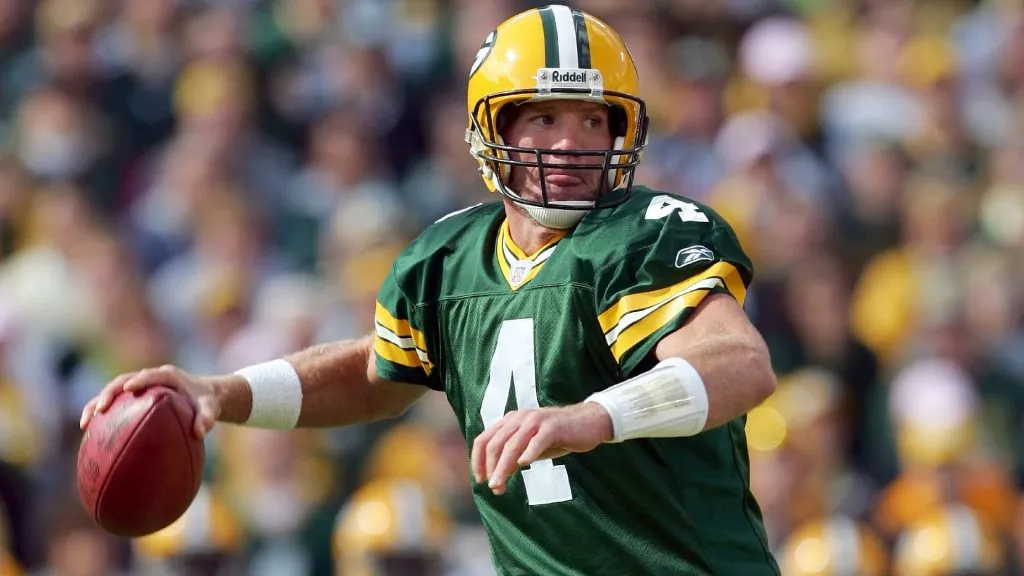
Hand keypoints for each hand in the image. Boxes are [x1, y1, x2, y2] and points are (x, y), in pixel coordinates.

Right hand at [79, 365, 220, 439]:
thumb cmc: (205, 401)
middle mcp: (150, 378)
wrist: (202, 395)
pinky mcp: (132, 397)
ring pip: (113, 391)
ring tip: (85, 423)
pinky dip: (101, 414)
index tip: (128, 390)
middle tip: (99, 410)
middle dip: (109, 393)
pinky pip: (114, 403)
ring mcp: (139, 386)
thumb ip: (207, 417)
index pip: (152, 375)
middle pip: (124, 380)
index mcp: (168, 376)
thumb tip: (200, 432)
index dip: (140, 380)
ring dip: (97, 403)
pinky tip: (90, 433)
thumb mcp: (211, 408)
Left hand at [472, 402, 612, 495]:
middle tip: (493, 487)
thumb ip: (513, 457)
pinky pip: (537, 441)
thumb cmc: (557, 436)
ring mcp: (535, 421)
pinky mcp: (552, 427)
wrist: (588, 422)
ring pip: (512, 445)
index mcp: (510, 421)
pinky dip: (528, 453)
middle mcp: (519, 418)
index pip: (484, 439)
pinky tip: (523, 465)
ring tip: (499, 485)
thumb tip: (496, 480)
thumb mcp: (530, 446)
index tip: (480, 480)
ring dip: (503, 467)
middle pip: (495, 444)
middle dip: (490, 468)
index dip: (478, 460)